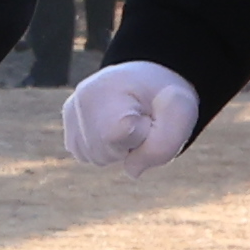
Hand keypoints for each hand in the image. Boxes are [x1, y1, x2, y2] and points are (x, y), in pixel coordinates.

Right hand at [64, 60, 199, 170]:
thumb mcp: (181, 114)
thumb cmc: (166, 96)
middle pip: (104, 153)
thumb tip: (131, 171)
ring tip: (129, 123)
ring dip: (118, 149)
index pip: (114, 138)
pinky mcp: (68, 120)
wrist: (151, 77)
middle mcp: (81, 99)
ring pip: (94, 157)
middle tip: (143, 120)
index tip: (150, 117)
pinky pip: (85, 153)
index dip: (140, 136)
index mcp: (107, 91)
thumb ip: (162, 147)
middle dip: (130, 146)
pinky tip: (114, 128)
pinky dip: (105, 148)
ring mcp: (71, 110)